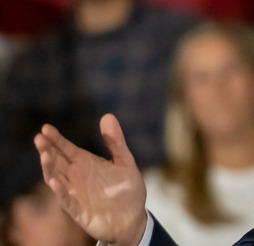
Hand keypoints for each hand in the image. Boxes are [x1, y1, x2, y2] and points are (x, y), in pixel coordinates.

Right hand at [34, 114, 147, 245]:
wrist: (132, 218)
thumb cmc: (127, 189)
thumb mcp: (125, 161)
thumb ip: (116, 141)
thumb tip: (108, 116)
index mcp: (85, 162)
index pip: (66, 148)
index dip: (56, 139)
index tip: (46, 128)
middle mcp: (76, 176)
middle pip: (57, 161)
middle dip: (47, 150)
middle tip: (40, 138)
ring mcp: (74, 193)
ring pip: (56, 178)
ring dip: (49, 168)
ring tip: (45, 155)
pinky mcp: (77, 210)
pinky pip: (65, 200)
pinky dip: (60, 191)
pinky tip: (56, 181)